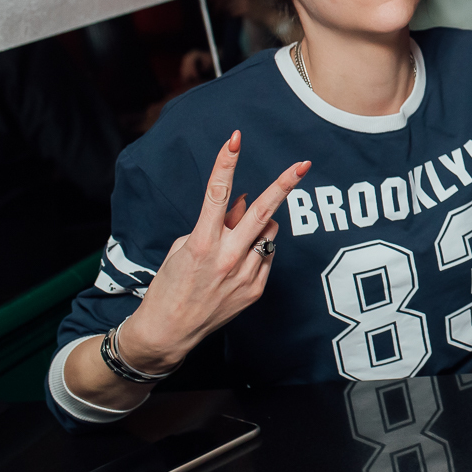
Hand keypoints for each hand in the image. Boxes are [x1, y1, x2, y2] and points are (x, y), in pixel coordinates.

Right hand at [120, 130, 310, 372]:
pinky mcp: (256, 289)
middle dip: (284, 184)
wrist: (169, 331)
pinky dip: (258, 249)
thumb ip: (216, 223)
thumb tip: (245, 203)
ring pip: (268, 232)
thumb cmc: (171, 284)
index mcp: (202, 242)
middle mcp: (227, 256)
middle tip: (302, 164)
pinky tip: (239, 262)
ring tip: (237, 239)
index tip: (235, 140)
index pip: (217, 193)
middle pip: (263, 211)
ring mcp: (245, 274)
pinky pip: (267, 255)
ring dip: (260, 225)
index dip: (225, 163)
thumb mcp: (184, 247)